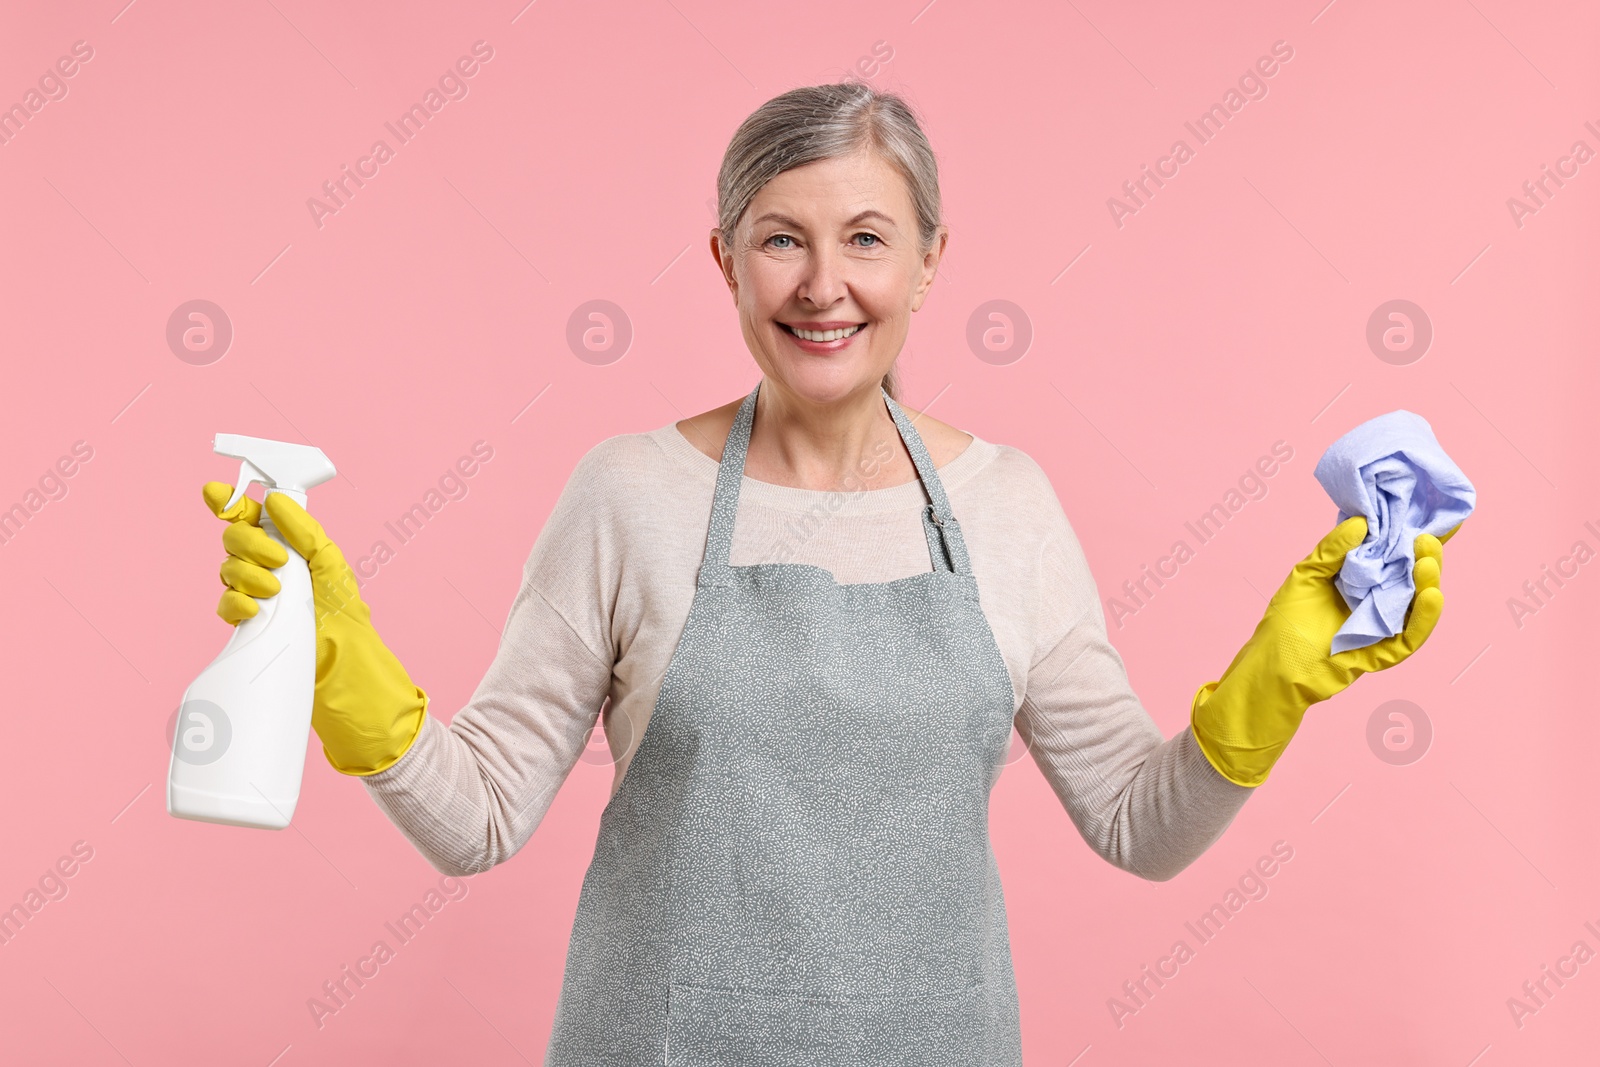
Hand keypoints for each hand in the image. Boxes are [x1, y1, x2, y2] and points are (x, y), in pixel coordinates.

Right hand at [204, 482, 427, 774]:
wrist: (344, 670)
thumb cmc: (346, 618)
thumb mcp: (332, 567)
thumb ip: (305, 532)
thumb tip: (275, 502)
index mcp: (292, 548)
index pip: (254, 517)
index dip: (232, 502)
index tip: (218, 493)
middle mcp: (271, 568)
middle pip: (235, 539)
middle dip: (250, 544)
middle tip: (277, 561)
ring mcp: (257, 596)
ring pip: (228, 570)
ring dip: (248, 575)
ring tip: (276, 592)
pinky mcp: (249, 625)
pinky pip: (226, 604)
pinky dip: (237, 603)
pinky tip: (255, 611)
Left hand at [1189, 515, 1457, 786]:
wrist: (1272, 667)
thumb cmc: (1286, 622)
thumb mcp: (1306, 576)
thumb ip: (1332, 550)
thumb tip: (1361, 523)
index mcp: (1362, 582)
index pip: (1394, 557)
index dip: (1414, 538)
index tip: (1435, 515)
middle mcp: (1377, 603)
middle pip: (1412, 579)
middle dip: (1424, 558)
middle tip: (1426, 539)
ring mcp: (1382, 629)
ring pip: (1416, 606)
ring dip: (1427, 584)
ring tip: (1428, 562)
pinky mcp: (1382, 653)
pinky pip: (1410, 637)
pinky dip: (1423, 618)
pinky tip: (1431, 596)